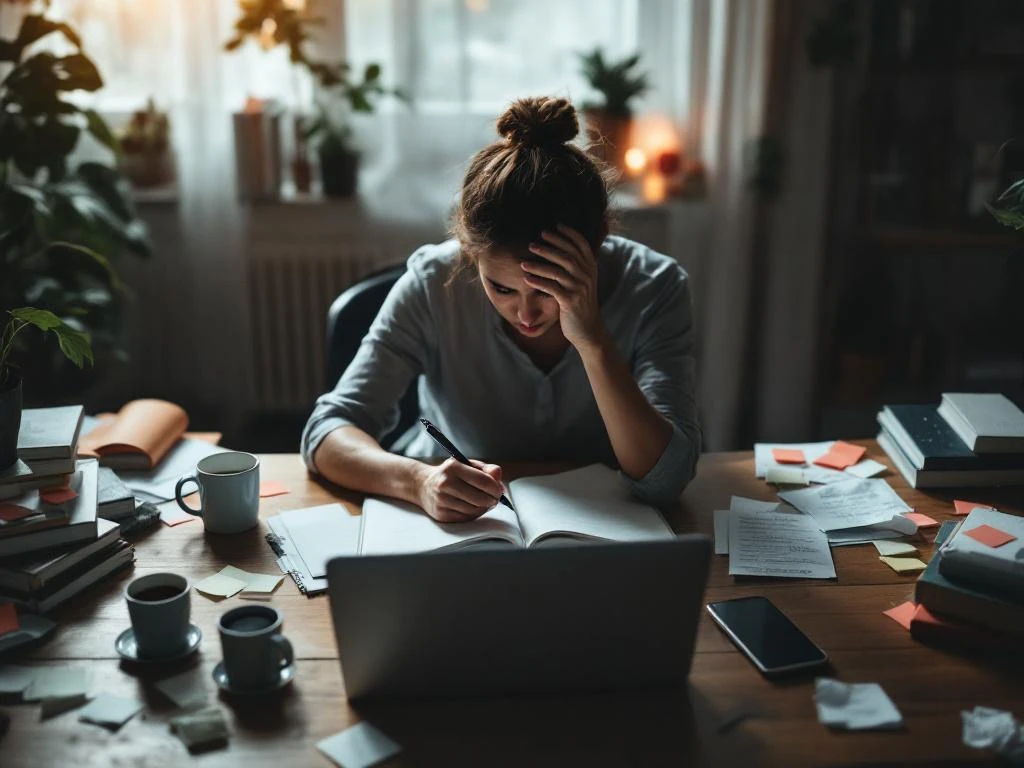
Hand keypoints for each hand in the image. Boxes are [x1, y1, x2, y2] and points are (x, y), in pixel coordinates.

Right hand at [418, 458, 504, 522]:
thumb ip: (486, 469)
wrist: (422, 485)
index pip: (482, 481)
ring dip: (484, 507)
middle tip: (495, 498)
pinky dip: (474, 513)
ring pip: (474, 510)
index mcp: (453, 468)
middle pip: (480, 498)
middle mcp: (445, 484)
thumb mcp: (467, 465)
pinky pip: (466, 518)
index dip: (495, 488)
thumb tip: (498, 476)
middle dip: (492, 499)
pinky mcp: (441, 515)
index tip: (499, 490)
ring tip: (484, 501)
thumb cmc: (450, 474)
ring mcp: (442, 501)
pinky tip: (473, 506)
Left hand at [521, 223, 603, 348]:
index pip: (582, 245)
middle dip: (550, 246)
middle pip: (568, 255)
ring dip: (539, 264)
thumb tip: (559, 249)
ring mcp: (580, 289)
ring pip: (558, 271)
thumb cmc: (580, 304)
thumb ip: (576, 266)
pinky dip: (538, 282)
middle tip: (533, 243)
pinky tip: (526, 279)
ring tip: (523, 261)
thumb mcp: (582, 282)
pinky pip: (552, 288)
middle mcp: (587, 276)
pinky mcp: (570, 302)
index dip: (569, 233)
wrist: (588, 330)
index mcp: (591, 268)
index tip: (555, 225)